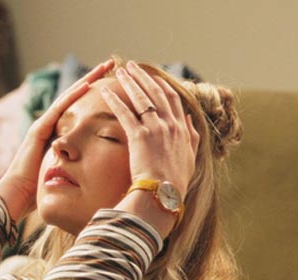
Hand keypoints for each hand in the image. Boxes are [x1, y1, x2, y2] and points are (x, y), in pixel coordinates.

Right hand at [0, 59, 114, 221]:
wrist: (18, 197)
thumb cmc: (39, 191)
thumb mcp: (63, 173)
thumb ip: (75, 165)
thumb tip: (100, 170)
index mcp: (57, 134)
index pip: (79, 109)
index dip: (95, 95)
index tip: (113, 84)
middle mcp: (50, 126)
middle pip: (75, 97)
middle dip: (94, 79)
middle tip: (112, 64)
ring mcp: (43, 126)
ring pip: (68, 97)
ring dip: (86, 81)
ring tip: (104, 68)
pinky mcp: (38, 131)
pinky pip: (59, 109)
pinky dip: (73, 96)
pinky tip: (87, 85)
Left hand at [98, 62, 199, 235]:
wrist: (165, 194)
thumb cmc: (176, 182)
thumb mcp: (191, 157)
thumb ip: (192, 136)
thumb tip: (191, 118)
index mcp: (183, 130)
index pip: (173, 100)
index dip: (161, 85)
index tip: (153, 77)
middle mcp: (171, 125)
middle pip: (157, 92)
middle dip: (143, 76)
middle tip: (132, 66)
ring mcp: (156, 129)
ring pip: (142, 98)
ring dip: (130, 81)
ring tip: (120, 71)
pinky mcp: (140, 136)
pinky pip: (125, 112)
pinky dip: (115, 99)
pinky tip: (105, 91)